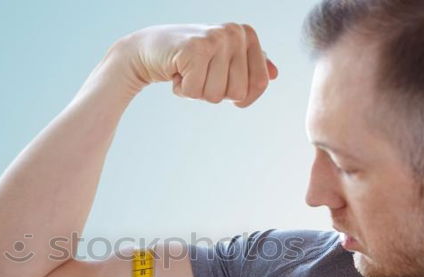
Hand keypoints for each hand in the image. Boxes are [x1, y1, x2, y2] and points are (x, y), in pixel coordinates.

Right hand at [114, 23, 278, 107]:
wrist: (149, 50)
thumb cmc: (189, 57)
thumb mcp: (222, 59)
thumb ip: (250, 65)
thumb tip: (274, 74)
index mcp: (247, 34)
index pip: (260, 84)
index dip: (240, 96)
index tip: (221, 81)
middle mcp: (235, 32)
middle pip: (238, 93)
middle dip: (215, 93)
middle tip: (200, 73)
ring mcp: (215, 38)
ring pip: (217, 95)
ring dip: (198, 92)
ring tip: (188, 71)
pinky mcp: (195, 49)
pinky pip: (195, 92)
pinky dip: (183, 90)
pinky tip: (177, 71)